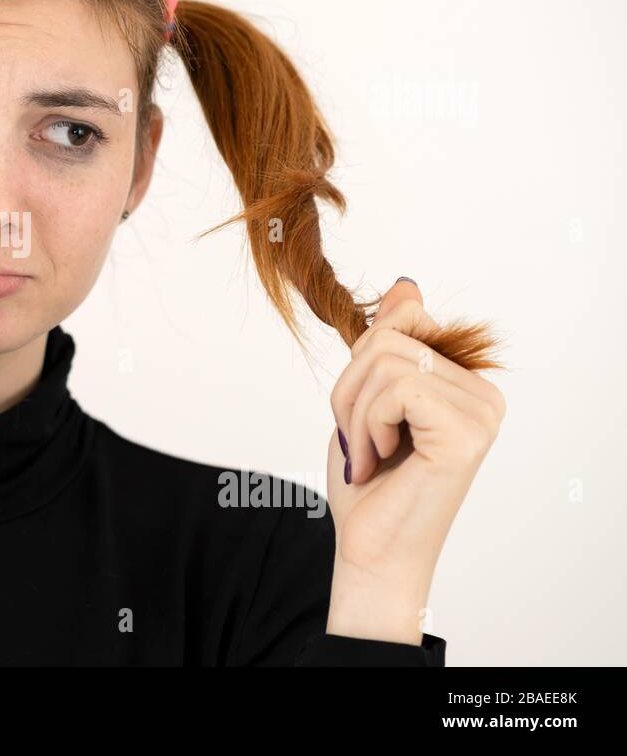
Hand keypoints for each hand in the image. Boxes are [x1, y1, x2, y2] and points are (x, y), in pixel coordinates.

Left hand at [323, 278, 506, 643]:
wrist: (370, 550)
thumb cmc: (369, 484)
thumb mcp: (367, 397)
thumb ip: (390, 342)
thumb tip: (407, 284)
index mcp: (466, 382)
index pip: (401, 322)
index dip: (360, 364)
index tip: (364, 417)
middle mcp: (485, 394)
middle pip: (387, 337)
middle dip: (349, 389)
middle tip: (359, 442)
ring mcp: (481, 412)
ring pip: (385, 360)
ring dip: (354, 412)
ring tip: (368, 454)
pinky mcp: (465, 432)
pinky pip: (396, 388)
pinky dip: (368, 424)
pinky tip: (379, 460)